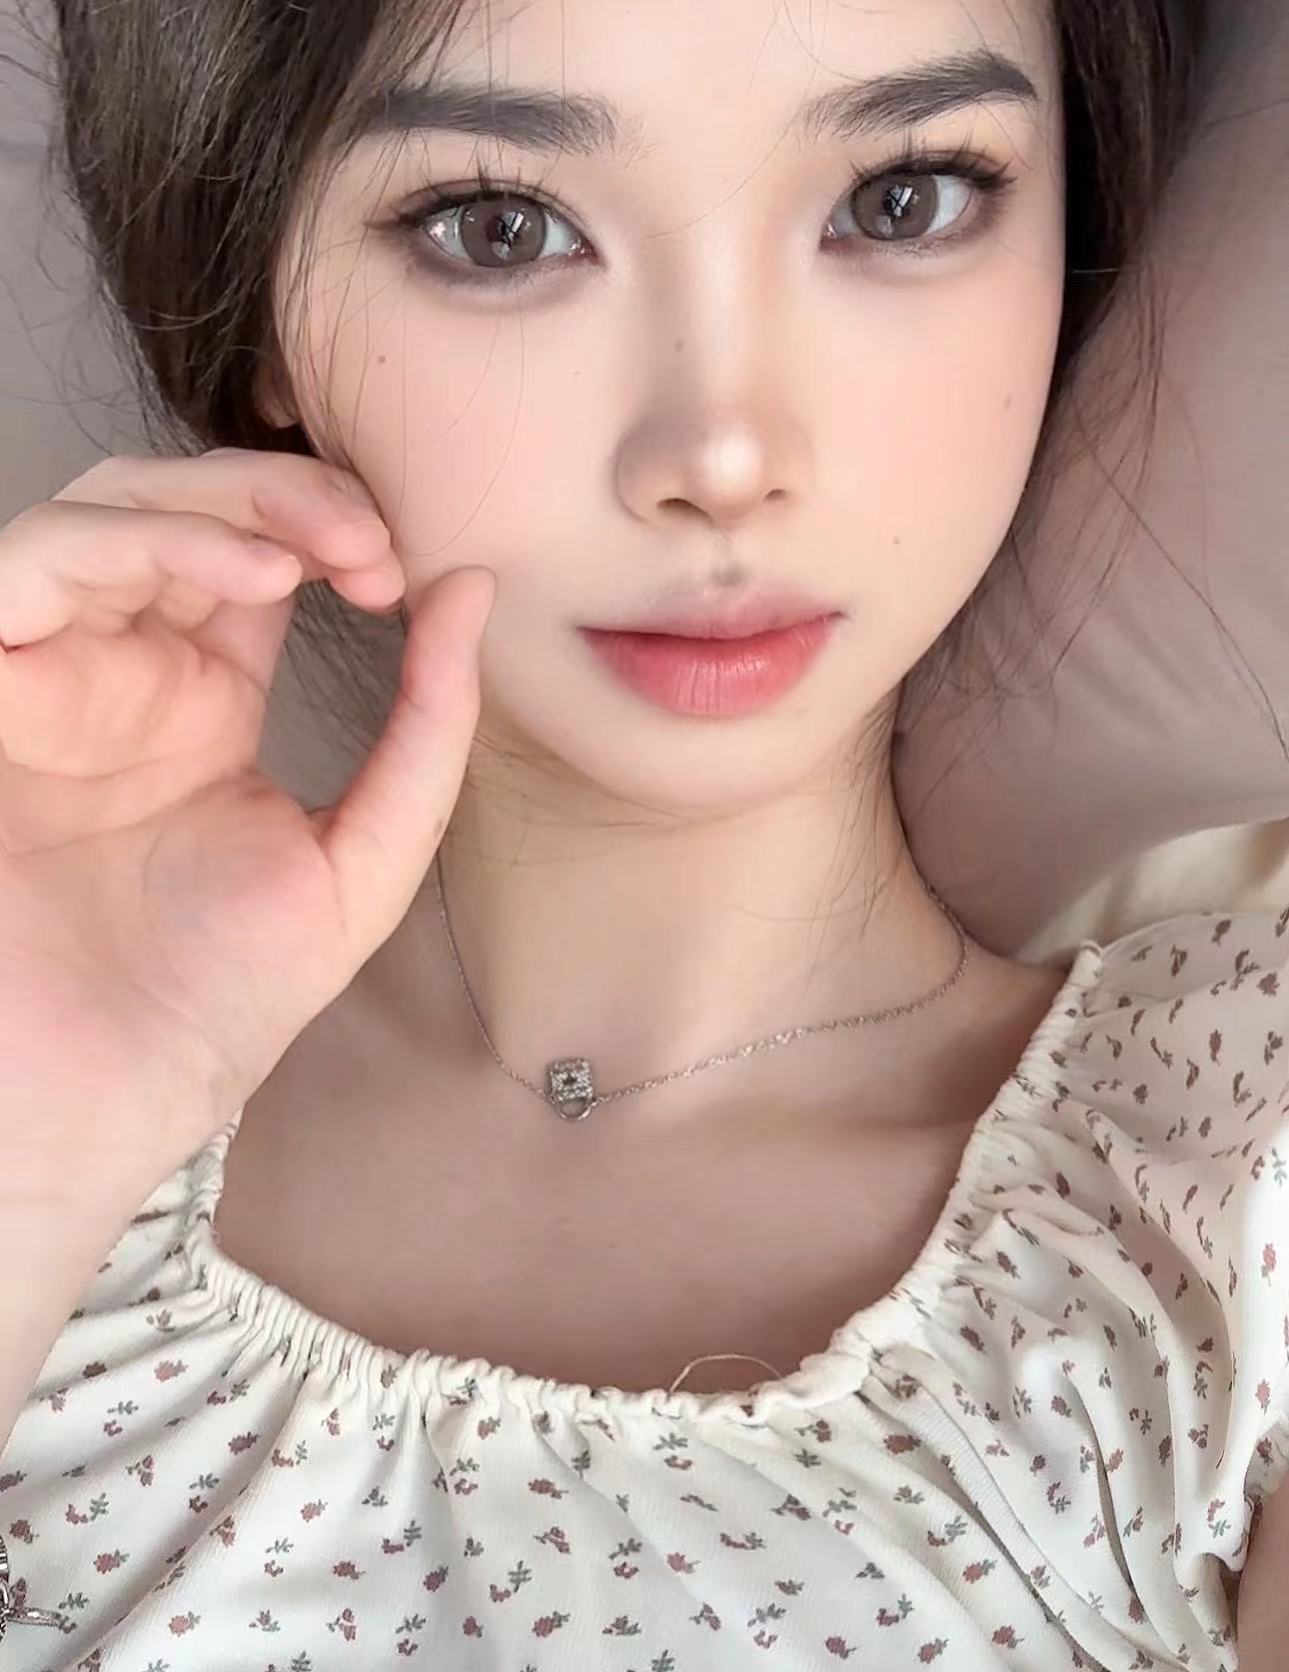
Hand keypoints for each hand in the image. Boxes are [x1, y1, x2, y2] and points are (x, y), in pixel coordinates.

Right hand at [0, 446, 493, 1202]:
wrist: (99, 1101)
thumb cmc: (209, 1001)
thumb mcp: (359, 861)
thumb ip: (424, 733)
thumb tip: (472, 592)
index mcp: (199, 702)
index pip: (258, 557)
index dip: (330, 531)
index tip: (404, 574)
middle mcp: (119, 671)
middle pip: (185, 508)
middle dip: (286, 496)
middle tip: (371, 543)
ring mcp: (46, 675)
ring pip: (106, 511)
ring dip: (218, 502)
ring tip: (310, 554)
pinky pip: (28, 568)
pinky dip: (132, 540)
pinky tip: (238, 573)